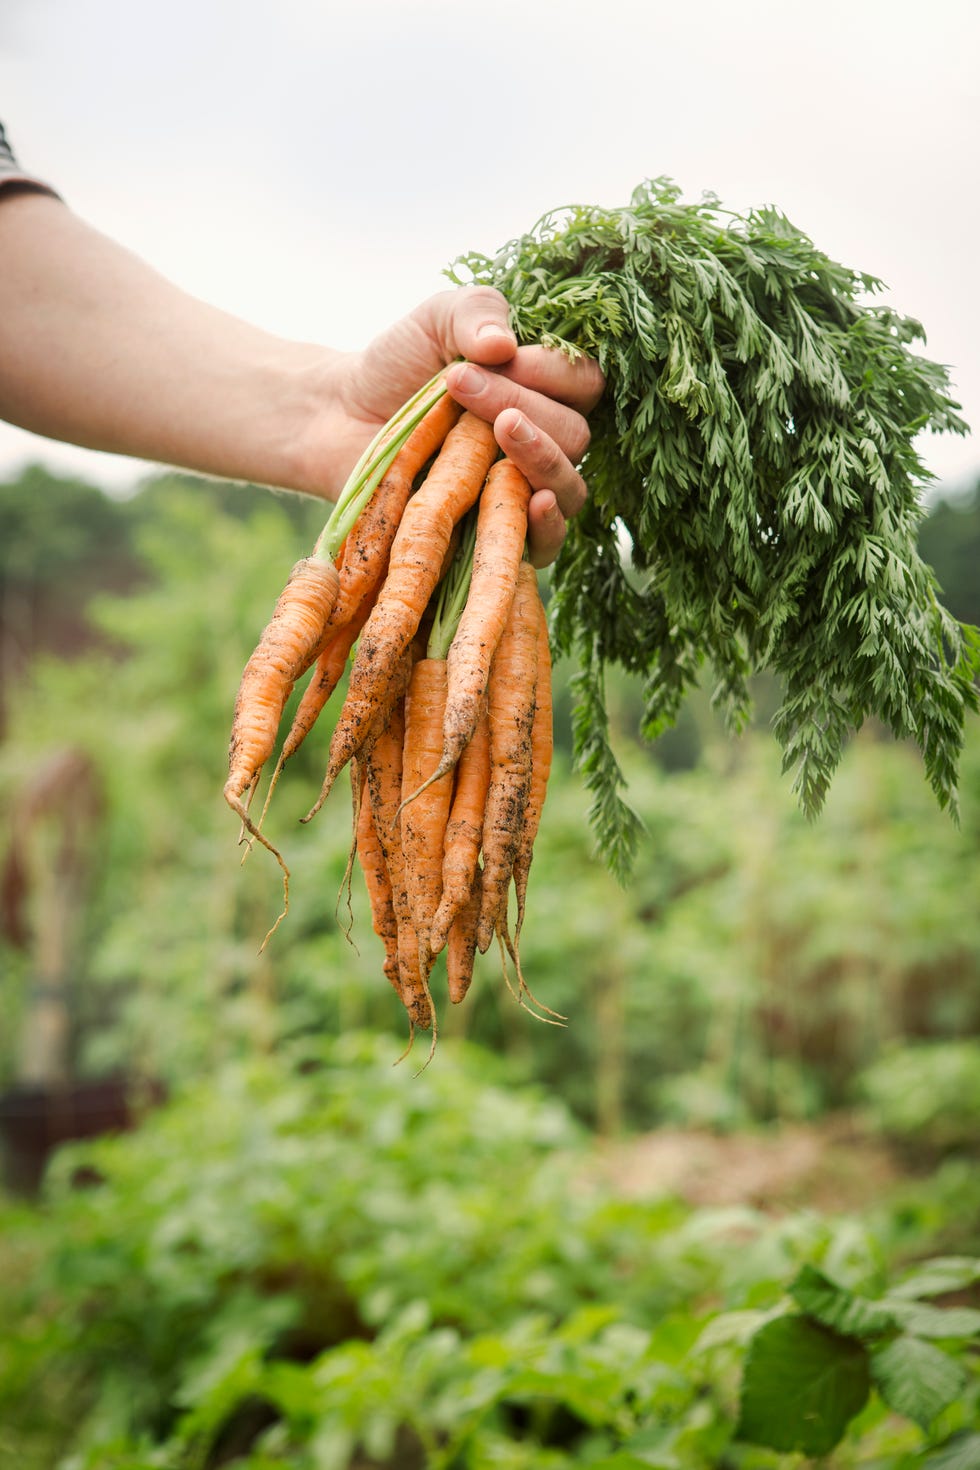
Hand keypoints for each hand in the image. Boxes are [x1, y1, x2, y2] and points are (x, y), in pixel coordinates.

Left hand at [327, 286, 603, 566]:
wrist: (344, 419)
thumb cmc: (398, 367)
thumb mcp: (436, 320)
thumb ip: (475, 312)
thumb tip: (503, 344)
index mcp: (547, 391)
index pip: (584, 383)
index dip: (550, 370)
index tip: (496, 355)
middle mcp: (547, 444)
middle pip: (573, 435)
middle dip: (524, 405)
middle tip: (461, 384)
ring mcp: (526, 492)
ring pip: (569, 488)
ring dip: (541, 457)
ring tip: (501, 428)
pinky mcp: (500, 536)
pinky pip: (548, 545)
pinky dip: (548, 526)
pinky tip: (535, 502)